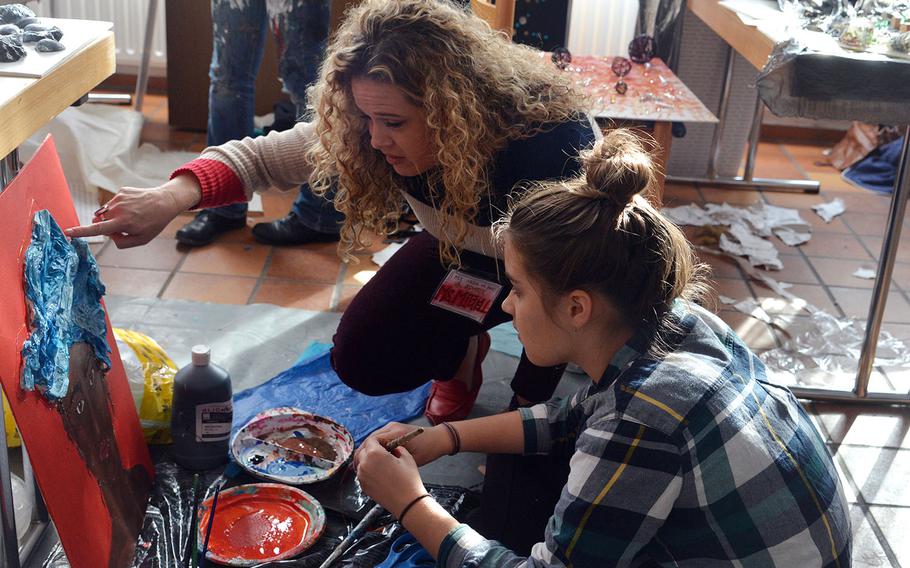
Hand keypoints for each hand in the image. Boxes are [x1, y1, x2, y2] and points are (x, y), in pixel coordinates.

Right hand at [65, 175, 201, 247]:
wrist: (165, 202)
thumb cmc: (153, 223)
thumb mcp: (141, 240)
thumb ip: (121, 242)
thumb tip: (107, 233)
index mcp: (123, 223)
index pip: (97, 229)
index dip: (81, 232)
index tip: (67, 232)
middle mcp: (118, 209)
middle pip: (102, 222)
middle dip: (109, 226)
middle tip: (129, 225)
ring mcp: (119, 198)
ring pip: (107, 212)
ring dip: (115, 216)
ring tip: (133, 215)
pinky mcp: (121, 191)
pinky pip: (114, 203)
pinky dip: (120, 207)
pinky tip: (134, 206)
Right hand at [353, 423, 450, 468]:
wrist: (439, 439)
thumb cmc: (428, 450)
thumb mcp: (411, 459)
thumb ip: (394, 461)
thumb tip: (377, 469)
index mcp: (396, 433)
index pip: (373, 441)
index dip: (365, 453)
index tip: (361, 465)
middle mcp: (392, 426)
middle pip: (370, 439)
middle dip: (364, 452)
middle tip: (359, 466)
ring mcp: (392, 426)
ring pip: (373, 438)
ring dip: (369, 450)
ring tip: (364, 464)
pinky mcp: (393, 429)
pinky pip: (380, 438)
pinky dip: (375, 448)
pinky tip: (374, 458)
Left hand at [355, 436, 425, 517]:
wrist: (407, 503)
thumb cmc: (409, 480)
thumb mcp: (407, 457)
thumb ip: (397, 448)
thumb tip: (393, 448)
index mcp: (374, 453)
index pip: (371, 440)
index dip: (378, 440)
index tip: (384, 443)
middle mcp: (365, 464)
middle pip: (362, 450)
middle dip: (371, 449)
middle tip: (382, 451)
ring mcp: (362, 476)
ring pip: (360, 462)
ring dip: (368, 460)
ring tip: (381, 463)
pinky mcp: (363, 486)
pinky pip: (362, 473)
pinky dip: (368, 470)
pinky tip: (379, 473)